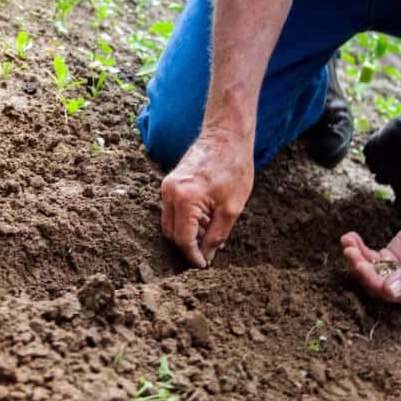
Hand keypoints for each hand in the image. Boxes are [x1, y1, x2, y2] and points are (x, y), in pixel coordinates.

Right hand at [160, 131, 253, 267]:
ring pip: (169, 223)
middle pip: (171, 234)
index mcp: (185, 199)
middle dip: (188, 247)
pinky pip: (171, 211)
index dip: (193, 256)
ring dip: (186, 234)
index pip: (183, 239)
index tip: (203, 265)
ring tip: (209, 232)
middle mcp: (169, 193)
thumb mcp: (232, 208)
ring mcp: (166, 187)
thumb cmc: (233, 167)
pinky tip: (204, 219)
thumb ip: (216, 235)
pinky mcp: (169, 183)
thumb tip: (206, 256)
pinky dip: (185, 221)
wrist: (226, 136)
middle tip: (208, 252)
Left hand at [341, 211, 400, 303]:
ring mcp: (394, 272)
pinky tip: (349, 237)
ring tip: (347, 241)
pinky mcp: (388, 258)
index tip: (361, 265)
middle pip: (375, 283)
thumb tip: (389, 292)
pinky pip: (369, 257)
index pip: (390, 294)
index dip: (373, 281)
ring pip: (369, 270)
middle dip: (360, 268)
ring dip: (355, 257)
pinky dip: (358, 248)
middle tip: (349, 252)